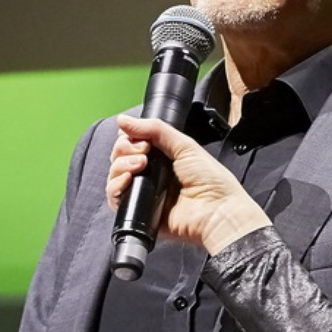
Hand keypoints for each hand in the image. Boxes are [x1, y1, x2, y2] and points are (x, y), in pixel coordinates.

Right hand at [107, 115, 270, 252]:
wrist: (217, 211)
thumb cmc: (211, 181)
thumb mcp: (184, 146)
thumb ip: (155, 129)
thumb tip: (123, 119)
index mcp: (162, 159)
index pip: (132, 144)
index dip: (129, 138)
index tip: (140, 138)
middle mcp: (150, 175)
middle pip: (120, 158)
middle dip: (125, 149)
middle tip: (143, 151)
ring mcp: (144, 193)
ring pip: (115, 176)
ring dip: (121, 165)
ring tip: (140, 164)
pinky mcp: (139, 211)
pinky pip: (115, 198)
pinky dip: (116, 186)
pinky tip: (128, 179)